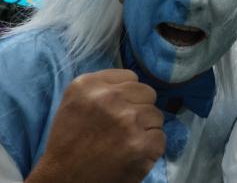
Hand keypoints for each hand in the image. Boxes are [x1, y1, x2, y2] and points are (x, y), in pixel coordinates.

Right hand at [26, 69, 164, 182]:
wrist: (63, 179)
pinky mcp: (142, 144)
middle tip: (122, 127)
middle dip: (139, 109)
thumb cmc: (69, 142)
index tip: (116, 109)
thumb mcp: (75, 102)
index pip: (130, 77)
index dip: (127, 95)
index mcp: (89, 85)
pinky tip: (131, 154)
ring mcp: (128, 120)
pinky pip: (160, 137)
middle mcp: (109, 98)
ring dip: (144, 129)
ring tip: (124, 142)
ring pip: (156, 115)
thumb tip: (135, 83)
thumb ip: (103, 87)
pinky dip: (149, 148)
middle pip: (147, 93)